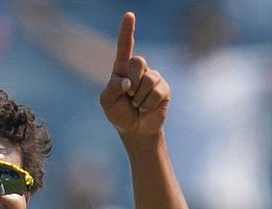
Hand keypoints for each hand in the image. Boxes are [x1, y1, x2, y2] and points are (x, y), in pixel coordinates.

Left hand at [99, 12, 169, 135]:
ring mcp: (153, 78)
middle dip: (132, 79)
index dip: (127, 30)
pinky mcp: (163, 88)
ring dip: (139, 97)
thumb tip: (128, 83)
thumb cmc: (119, 114)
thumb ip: (112, 89)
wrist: (135, 131)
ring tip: (137, 104)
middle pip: (138, 61)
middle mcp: (138, 70)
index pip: (125, 46)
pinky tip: (145, 108)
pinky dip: (147, 103)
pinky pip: (156, 91)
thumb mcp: (107, 101)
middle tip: (129, 95)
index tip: (129, 15)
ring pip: (147, 79)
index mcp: (122, 69)